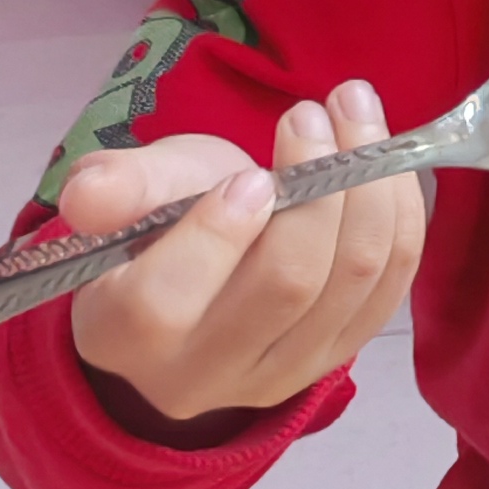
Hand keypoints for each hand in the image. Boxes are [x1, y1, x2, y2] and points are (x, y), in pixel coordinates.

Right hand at [62, 85, 424, 428]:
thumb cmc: (165, 220)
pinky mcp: (337, 358)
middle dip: (318, 188)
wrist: (207, 269)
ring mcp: (279, 376)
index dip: (219, 231)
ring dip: (369, 184)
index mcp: (123, 337)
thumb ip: (115, 187)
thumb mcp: (132, 190)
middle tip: (313, 114)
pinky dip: (399, 214)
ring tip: (353, 112)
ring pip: (353, 280)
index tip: (252, 171)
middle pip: (287, 286)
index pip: (167, 300)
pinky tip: (385, 161)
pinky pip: (392, 286)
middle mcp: (202, 375)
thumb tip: (88, 194)